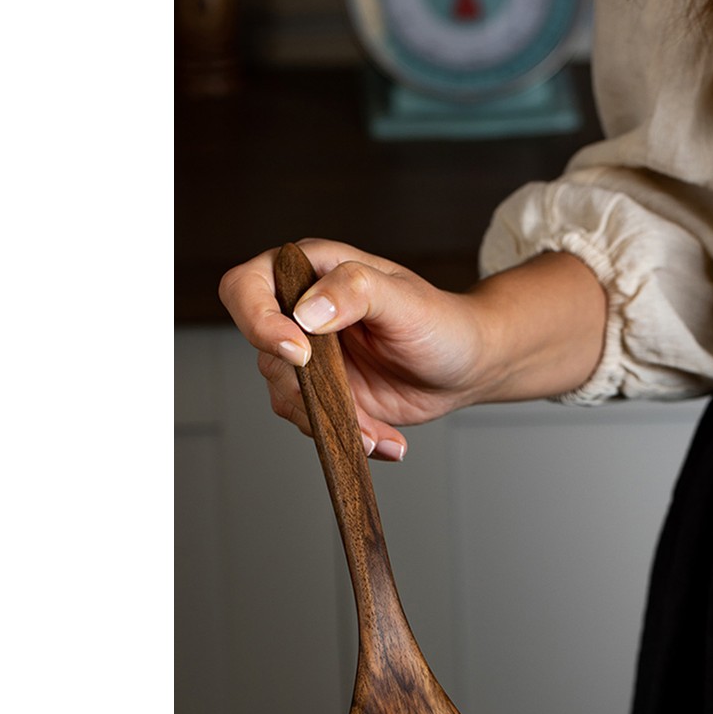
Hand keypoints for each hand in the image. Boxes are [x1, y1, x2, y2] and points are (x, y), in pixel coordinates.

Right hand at [219, 239, 490, 460]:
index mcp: (310, 272)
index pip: (246, 288)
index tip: (299, 353)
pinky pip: (315, 423)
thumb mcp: (404, 300)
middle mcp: (300, 313)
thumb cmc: (441, 321)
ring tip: (377, 433)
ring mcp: (311, 359)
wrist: (467, 366)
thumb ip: (356, 291)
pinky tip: (386, 441)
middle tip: (351, 409)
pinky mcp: (325, 396)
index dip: (258, 321)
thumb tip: (307, 311)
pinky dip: (349, 438)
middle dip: (306, 390)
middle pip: (264, 353)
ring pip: (285, 396)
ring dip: (330, 421)